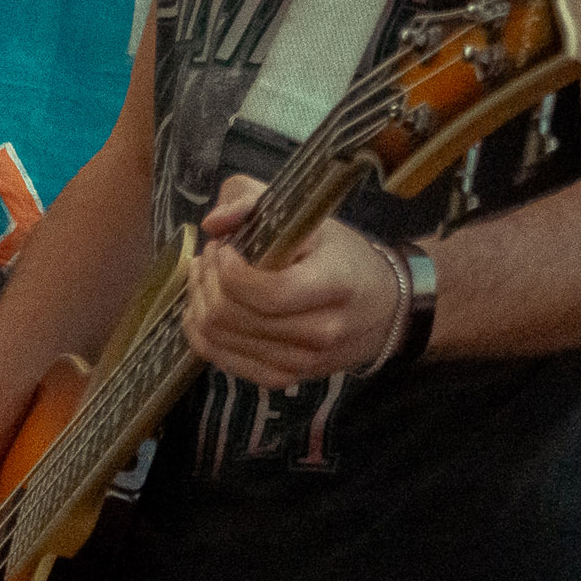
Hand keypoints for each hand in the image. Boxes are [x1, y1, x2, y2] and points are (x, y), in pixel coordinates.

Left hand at [183, 174, 403, 389]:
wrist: (380, 309)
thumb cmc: (340, 256)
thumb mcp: (309, 215)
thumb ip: (254, 201)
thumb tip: (213, 223)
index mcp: (334, 285)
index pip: (267, 291)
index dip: (230, 270)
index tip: (224, 247)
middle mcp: (320, 331)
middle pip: (231, 316)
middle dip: (207, 280)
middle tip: (210, 257)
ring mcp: (300, 362)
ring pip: (219, 339)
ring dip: (200, 302)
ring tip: (208, 276)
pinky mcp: (283, 378)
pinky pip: (223, 361)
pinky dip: (203, 333)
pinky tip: (205, 307)